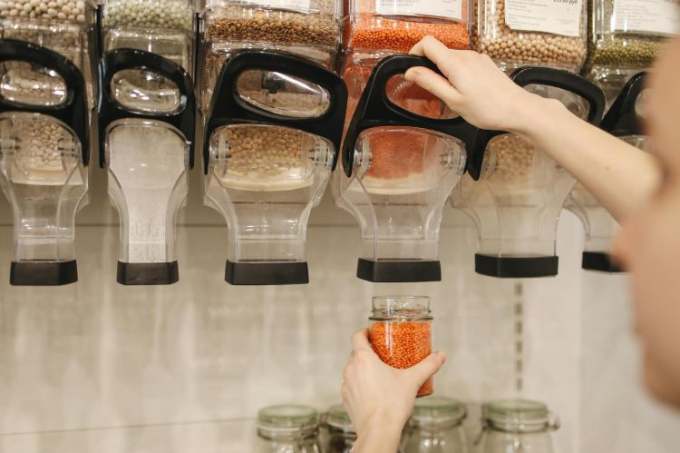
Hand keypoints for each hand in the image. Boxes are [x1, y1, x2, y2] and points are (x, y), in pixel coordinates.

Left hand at [341, 330, 446, 439]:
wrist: (378, 430)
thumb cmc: (392, 404)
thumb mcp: (413, 380)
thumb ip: (428, 365)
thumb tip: (440, 356)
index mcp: (363, 358)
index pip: (358, 336)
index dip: (365, 332)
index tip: (372, 333)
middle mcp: (350, 369)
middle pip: (356, 353)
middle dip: (368, 353)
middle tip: (383, 355)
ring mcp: (346, 385)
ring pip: (353, 370)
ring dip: (363, 370)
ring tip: (379, 375)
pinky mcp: (346, 400)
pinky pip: (352, 386)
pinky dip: (360, 386)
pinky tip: (373, 392)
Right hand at [404, 36, 560, 133]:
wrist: (518, 110)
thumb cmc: (487, 109)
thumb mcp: (453, 100)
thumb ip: (430, 83)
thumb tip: (411, 72)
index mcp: (455, 63)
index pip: (427, 43)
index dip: (415, 53)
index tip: (412, 69)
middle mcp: (466, 55)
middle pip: (439, 52)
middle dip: (430, 68)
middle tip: (434, 91)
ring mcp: (477, 58)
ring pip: (451, 58)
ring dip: (445, 72)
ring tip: (453, 95)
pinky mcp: (484, 63)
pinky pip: (464, 63)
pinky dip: (457, 74)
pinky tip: (466, 92)